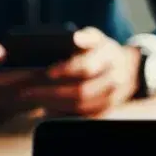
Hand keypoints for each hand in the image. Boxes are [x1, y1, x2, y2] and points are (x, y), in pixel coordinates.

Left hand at [16, 27, 140, 117]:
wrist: (127, 70)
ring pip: (82, 108)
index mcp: (111, 58)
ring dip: (56, 106)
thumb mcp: (97, 39)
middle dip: (52, 93)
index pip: (87, 67)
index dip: (66, 70)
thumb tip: (75, 37)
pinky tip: (49, 111)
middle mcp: (115, 80)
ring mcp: (113, 98)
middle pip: (82, 92)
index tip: (47, 73)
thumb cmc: (102, 52)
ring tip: (35, 101)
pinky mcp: (107, 111)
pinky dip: (65, 116)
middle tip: (28, 92)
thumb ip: (86, 37)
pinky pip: (84, 118)